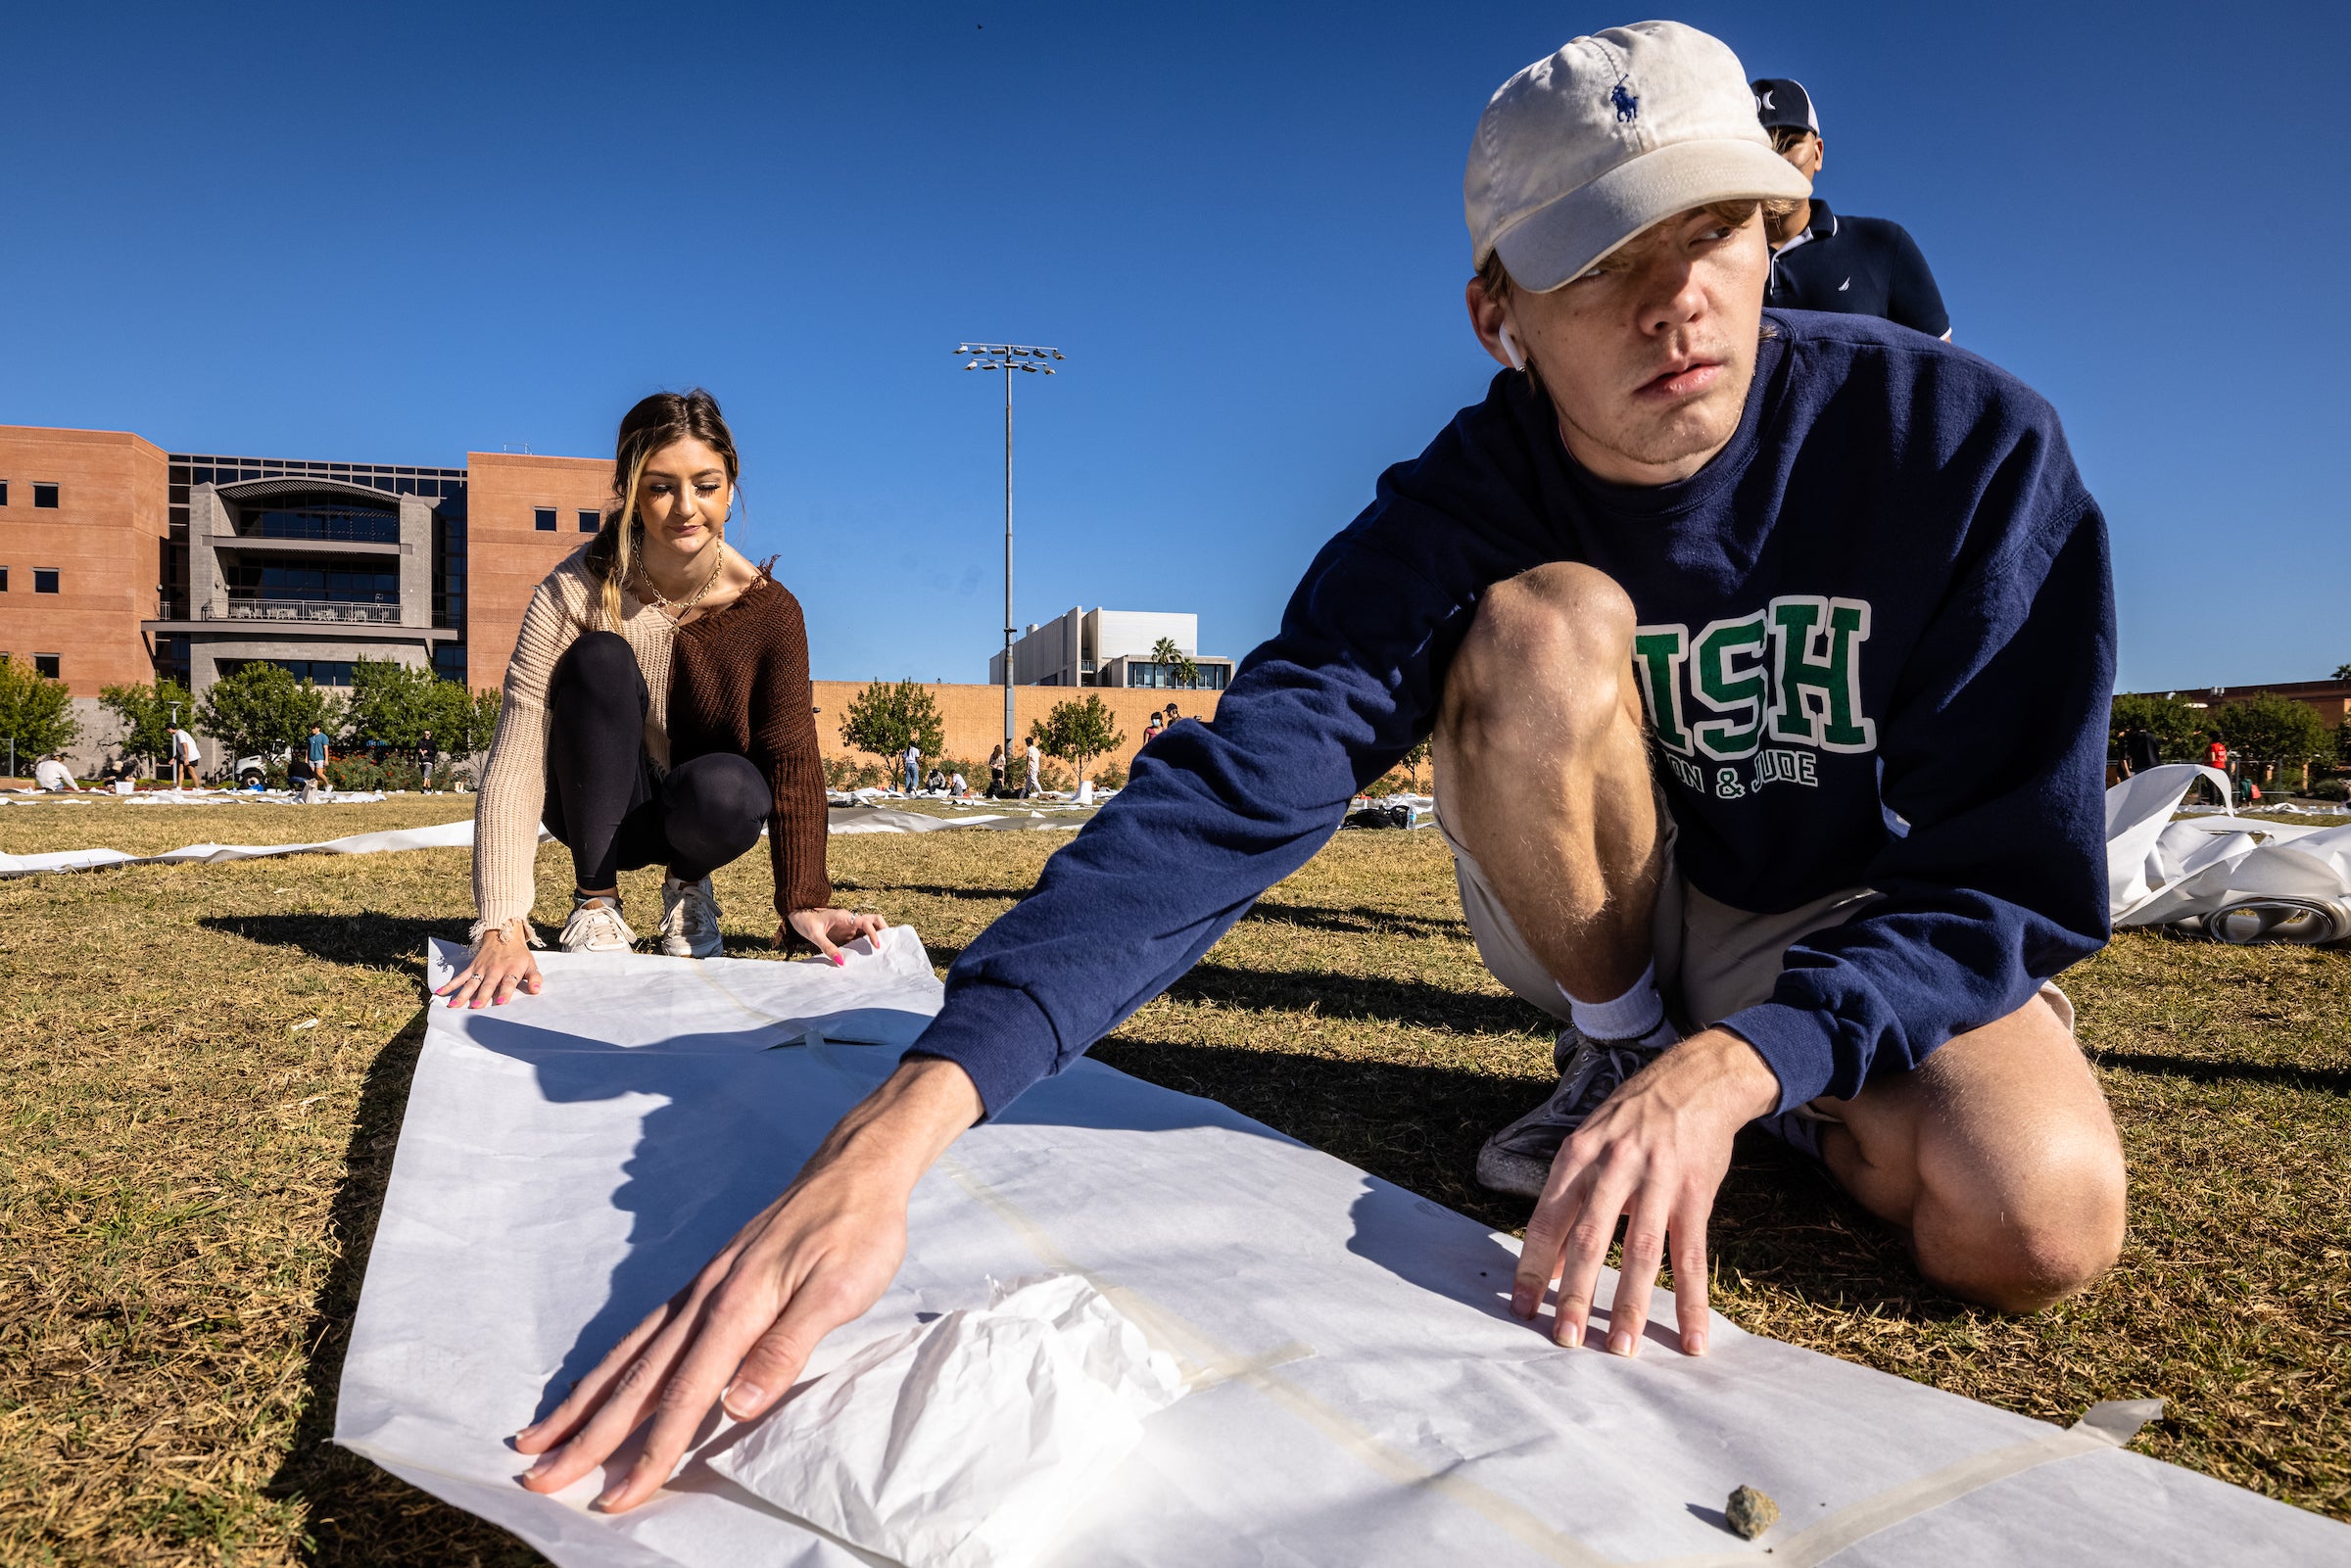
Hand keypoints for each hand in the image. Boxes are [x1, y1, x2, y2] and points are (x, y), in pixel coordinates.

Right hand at [434, 919, 543, 1008]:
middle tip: (476, 1007)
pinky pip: (459, 977)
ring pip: (471, 983)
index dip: (505, 992)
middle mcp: (494, 970)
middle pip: (487, 984)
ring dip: (462, 994)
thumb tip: (537, 990)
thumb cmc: (519, 954)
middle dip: (482, 996)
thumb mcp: (531, 964)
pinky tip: (440, 993)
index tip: (502, 1002)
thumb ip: (535, 978)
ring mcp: (481, 969)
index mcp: (511, 970)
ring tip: (454, 1006)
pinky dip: (450, 985)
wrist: (504, 934)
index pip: (508, 982)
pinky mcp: (472, 968)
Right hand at [514, 1056, 982, 1512]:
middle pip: (637, 1381)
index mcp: (736, 1306)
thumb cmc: (858, 1230)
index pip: (685, 1395)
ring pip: (630, 1354)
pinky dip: (613, 1363)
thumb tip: (735, 1405)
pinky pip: (647, 1330)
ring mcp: (703, 1286)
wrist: (855, 1167)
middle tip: (538, 1478)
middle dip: (588, 1435)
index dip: (651, 1451)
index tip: (616, 1495)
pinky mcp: (710, 1278)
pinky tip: (599, 1381)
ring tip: (542, 1436)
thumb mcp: (840, 1289)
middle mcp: (706, 1298)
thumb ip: (785, 1346)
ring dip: (584, 1401)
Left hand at [777, 906, 887, 964]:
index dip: (874, 933)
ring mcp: (848, 925)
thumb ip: (828, 948)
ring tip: (881, 950)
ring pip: (869, 927)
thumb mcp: (814, 935)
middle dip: (883, 929)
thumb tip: (842, 962)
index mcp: (844, 916)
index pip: (866, 922)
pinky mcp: (845, 931)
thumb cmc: (804, 921)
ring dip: (876, 935)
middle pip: (874, 919)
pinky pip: (860, 935)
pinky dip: (866, 942)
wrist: (796, 913)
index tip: (878, 946)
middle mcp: (850, 919)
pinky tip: (867, 954)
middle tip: (888, 944)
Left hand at [1512, 1027, 1779, 1357]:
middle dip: (1573, 1293)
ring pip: (1640, 1253)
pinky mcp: (1695, 1194)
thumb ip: (1570, 1195)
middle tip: (1563, 1339)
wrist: (1697, 1080)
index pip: (1548, 1219)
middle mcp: (1614, 1168)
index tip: (1522, 1307)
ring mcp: (1657, 1181)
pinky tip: (1693, 1336)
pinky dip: (1692, 1300)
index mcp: (1579, 1156)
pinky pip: (1692, 1256)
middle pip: (1589, 1240)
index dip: (1533, 1266)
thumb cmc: (1635, 1116)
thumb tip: (1548, 1259)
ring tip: (1621, 1347)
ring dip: (1629, 1304)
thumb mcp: (1591, 1141)